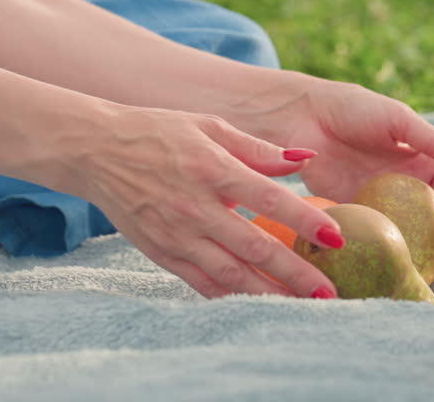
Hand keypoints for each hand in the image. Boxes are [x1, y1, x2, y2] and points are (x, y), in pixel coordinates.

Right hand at [65, 103, 345, 298]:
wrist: (97, 150)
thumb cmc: (160, 132)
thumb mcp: (210, 126)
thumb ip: (258, 148)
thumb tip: (305, 159)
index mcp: (213, 170)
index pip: (270, 201)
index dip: (306, 221)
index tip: (336, 239)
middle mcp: (196, 208)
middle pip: (256, 248)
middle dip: (297, 274)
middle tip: (331, 293)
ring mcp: (177, 235)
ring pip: (231, 275)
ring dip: (270, 293)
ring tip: (303, 307)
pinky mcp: (162, 253)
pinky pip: (202, 283)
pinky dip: (232, 296)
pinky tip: (258, 304)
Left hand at [269, 80, 433, 276]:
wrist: (303, 117)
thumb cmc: (354, 108)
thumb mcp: (398, 120)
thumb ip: (433, 142)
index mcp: (420, 161)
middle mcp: (403, 186)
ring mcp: (379, 204)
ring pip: (411, 236)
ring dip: (430, 256)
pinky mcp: (353, 215)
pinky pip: (376, 239)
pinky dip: (391, 256)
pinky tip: (403, 272)